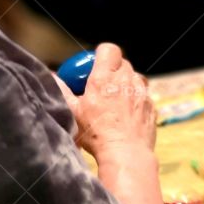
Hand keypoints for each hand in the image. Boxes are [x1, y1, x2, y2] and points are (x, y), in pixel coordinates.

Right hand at [57, 43, 155, 158]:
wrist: (125, 153)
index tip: (94, 66)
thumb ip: (62, 91)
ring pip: (135, 78)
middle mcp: (126, 80)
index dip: (102, 54)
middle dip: (112, 70)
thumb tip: (52, 76)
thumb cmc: (97, 134)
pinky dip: (136, 99)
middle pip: (122, 63)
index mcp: (104, 78)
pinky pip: (144, 95)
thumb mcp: (72, 112)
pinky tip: (127, 114)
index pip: (109, 50)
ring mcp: (141, 92)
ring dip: (126, 84)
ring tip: (115, 101)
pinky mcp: (151, 106)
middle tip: (101, 86)